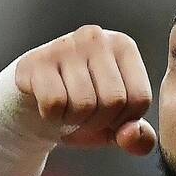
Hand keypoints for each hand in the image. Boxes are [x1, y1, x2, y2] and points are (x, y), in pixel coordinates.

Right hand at [14, 24, 156, 154]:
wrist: (35, 101)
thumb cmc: (84, 108)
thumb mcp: (118, 125)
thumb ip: (139, 137)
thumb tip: (130, 134)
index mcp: (124, 47)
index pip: (140, 99)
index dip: (124, 121)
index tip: (108, 118)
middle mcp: (97, 37)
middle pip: (113, 101)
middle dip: (98, 123)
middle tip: (84, 119)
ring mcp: (65, 45)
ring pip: (84, 103)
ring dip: (74, 120)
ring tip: (68, 111)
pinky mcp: (36, 61)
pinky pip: (54, 103)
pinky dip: (52, 115)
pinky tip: (50, 106)